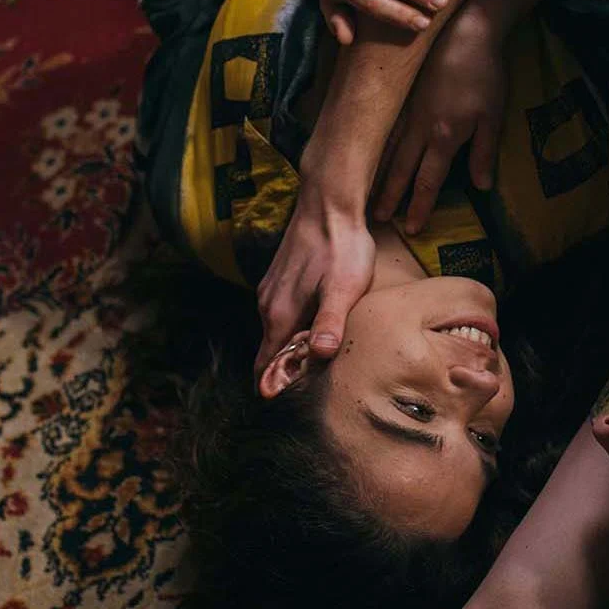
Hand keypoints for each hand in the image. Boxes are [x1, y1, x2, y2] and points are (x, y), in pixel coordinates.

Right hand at [255, 192, 375, 374]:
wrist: (329, 205)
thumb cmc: (340, 248)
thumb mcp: (343, 289)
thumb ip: (329, 323)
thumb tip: (318, 355)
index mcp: (279, 316)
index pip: (265, 367)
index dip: (276, 387)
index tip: (293, 403)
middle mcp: (267, 307)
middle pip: (271, 353)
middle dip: (286, 372)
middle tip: (314, 389)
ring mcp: (270, 292)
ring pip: (276, 334)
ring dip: (291, 350)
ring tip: (316, 363)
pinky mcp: (278, 280)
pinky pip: (280, 315)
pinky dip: (293, 329)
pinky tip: (315, 328)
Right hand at [374, 10, 505, 233]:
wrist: (464, 27)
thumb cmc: (483, 72)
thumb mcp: (492, 115)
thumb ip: (484, 153)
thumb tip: (482, 187)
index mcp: (443, 137)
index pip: (428, 181)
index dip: (419, 206)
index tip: (411, 228)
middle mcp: (419, 128)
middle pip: (400, 170)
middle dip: (389, 196)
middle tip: (376, 218)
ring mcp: (405, 110)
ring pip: (386, 149)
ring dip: (376, 173)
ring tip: (365, 192)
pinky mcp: (400, 93)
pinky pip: (383, 127)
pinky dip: (373, 145)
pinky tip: (365, 153)